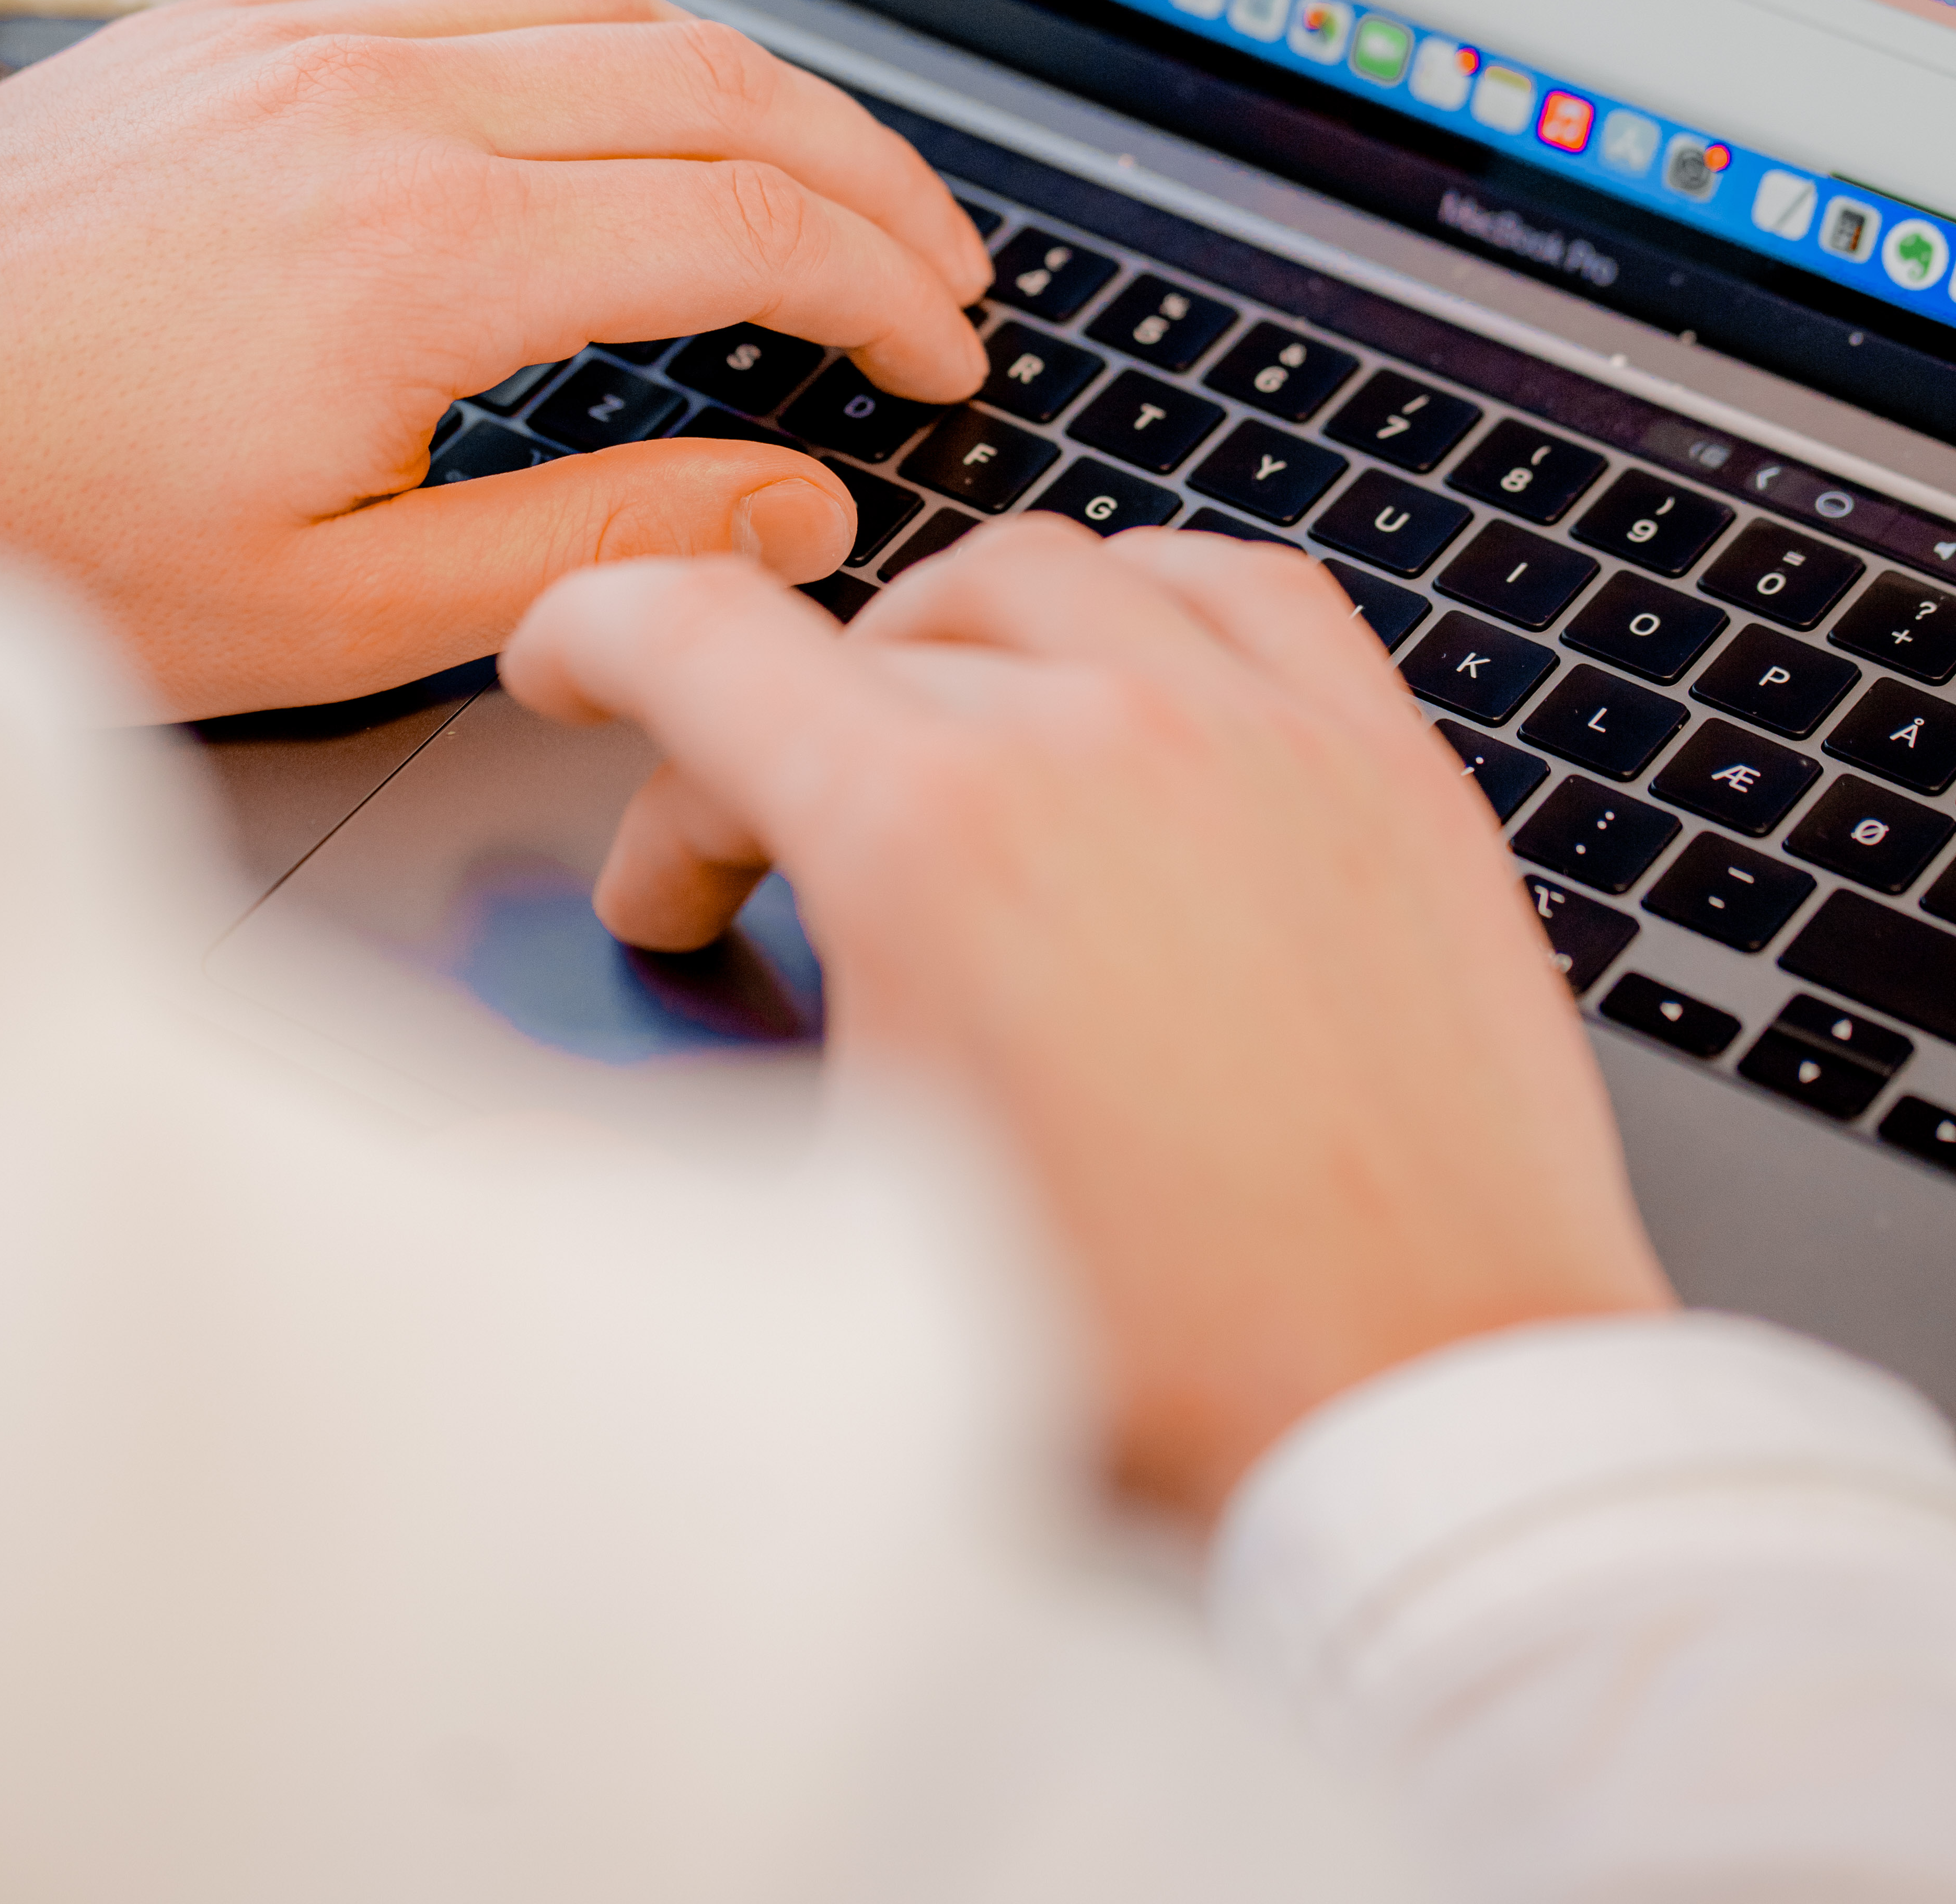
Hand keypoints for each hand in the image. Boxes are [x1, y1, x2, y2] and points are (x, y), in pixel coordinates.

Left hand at [0, 0, 988, 715]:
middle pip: (719, 86)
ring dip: (750, 83)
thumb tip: (787, 502)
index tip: (940, 351)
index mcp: (424, 255)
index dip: (886, 290)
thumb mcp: (334, 613)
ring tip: (819, 173)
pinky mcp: (235, 30)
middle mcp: (379, 107)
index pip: (752, 225)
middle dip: (870, 176)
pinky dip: (589, 15)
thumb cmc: (32, 526)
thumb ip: (594, 550)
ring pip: (609, 3)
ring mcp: (302, 42)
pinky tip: (615, 75)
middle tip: (937, 265)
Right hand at [502, 520, 1671, 1518]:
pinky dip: (1146, 604)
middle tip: (755, 872)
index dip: (595, 638)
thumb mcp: (851, 1201)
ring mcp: (1259, 732)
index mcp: (935, 837)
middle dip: (760, 750)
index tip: (573, 669)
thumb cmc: (1153, 1350)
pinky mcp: (1385, 767)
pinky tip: (1125, 668)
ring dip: (941, 648)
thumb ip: (710, 1055)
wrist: (1412, 1406)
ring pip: (1043, 578)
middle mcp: (1098, 736)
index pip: (700, 642)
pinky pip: (1245, 589)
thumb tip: (588, 1035)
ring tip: (922, 748)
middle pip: (855, 643)